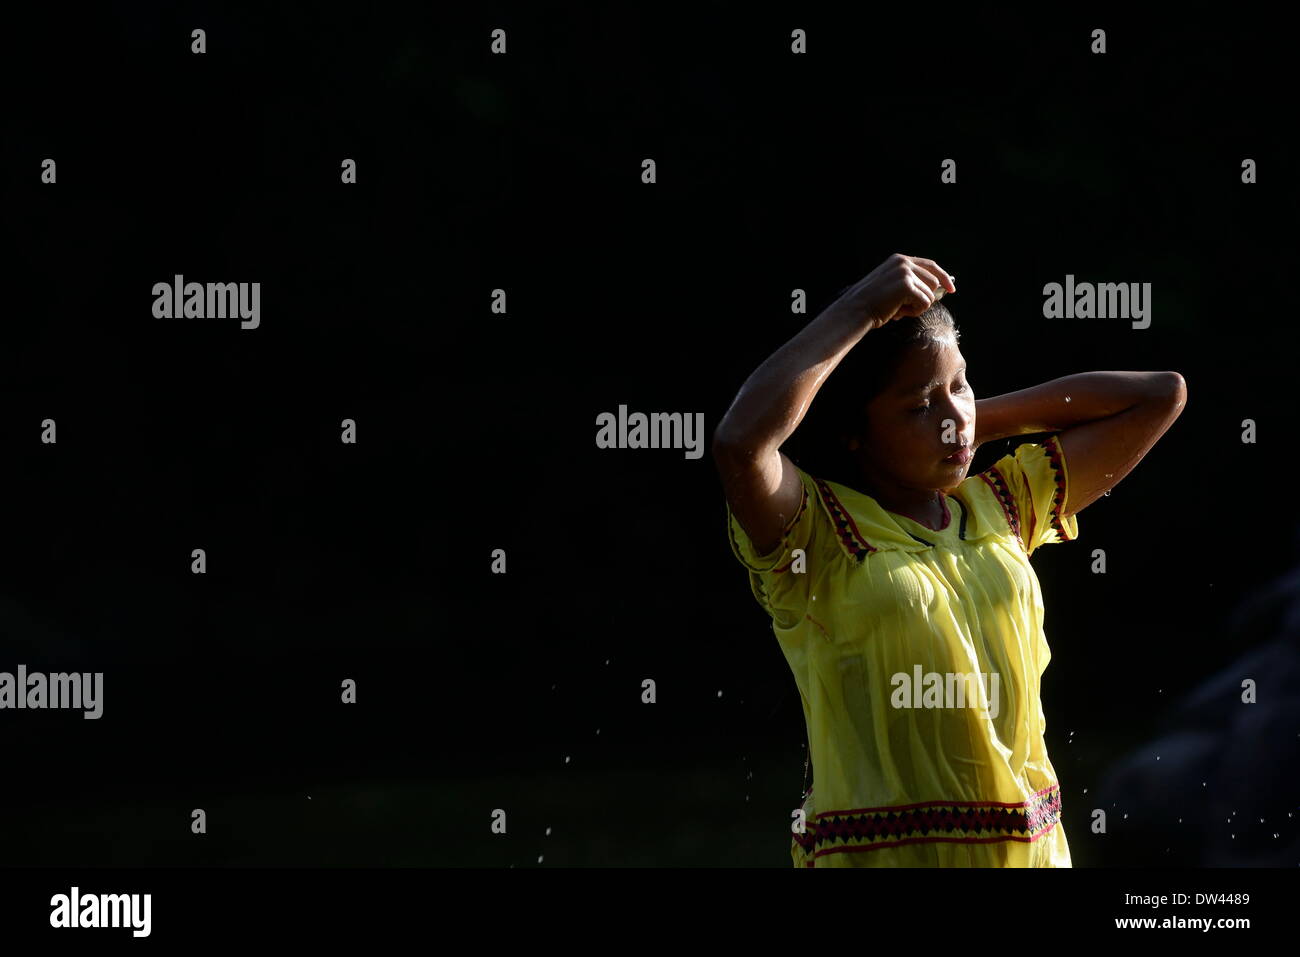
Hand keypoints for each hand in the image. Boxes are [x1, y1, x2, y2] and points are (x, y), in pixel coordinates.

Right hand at [832, 253, 955, 329]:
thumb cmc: (871, 303)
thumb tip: (935, 291)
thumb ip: (910, 283)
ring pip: (930, 294)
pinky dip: (914, 312)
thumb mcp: (891, 285)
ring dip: (918, 307)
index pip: (930, 265)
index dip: (943, 277)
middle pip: (934, 281)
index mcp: (899, 260)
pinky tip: (899, 312)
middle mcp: (903, 263)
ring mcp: (905, 273)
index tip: (951, 289)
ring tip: (899, 310)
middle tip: (905, 308)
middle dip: (925, 298)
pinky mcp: (907, 286)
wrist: (856, 310)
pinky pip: (924, 303)